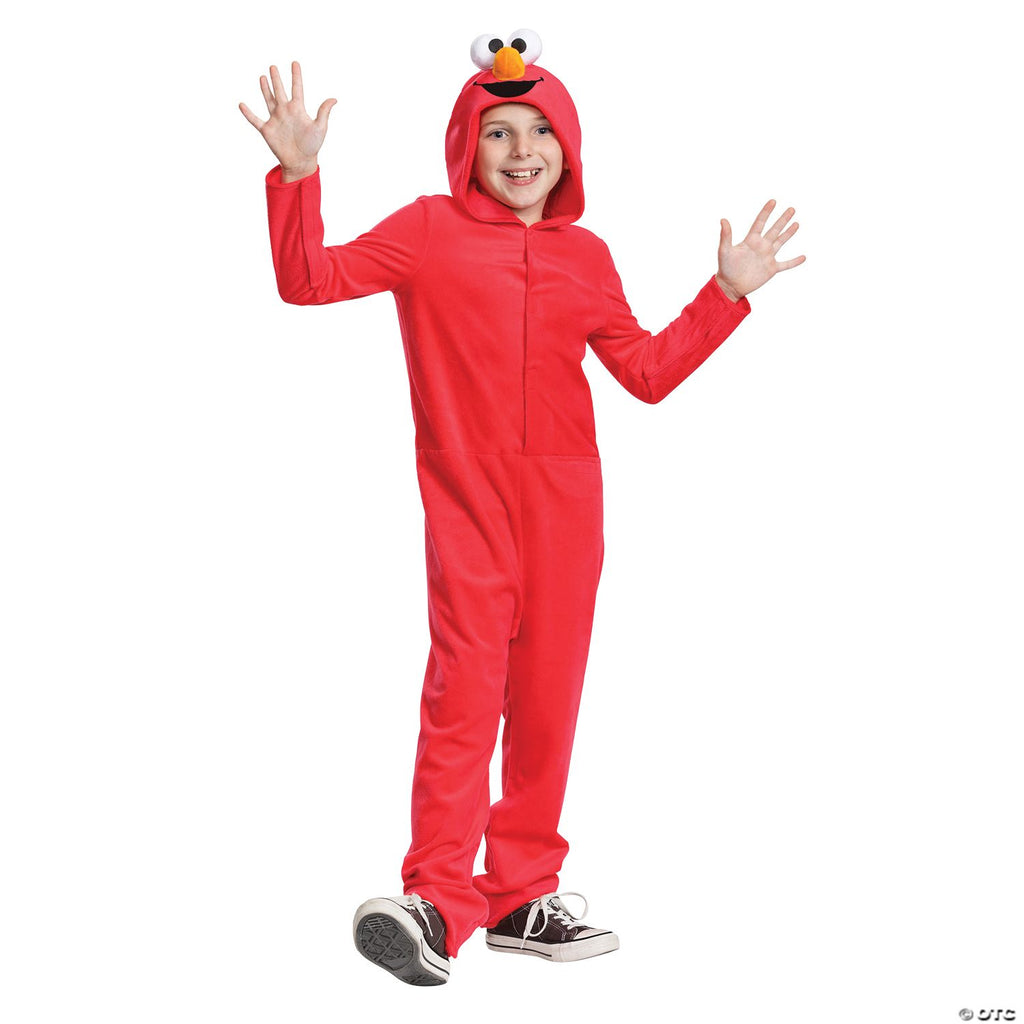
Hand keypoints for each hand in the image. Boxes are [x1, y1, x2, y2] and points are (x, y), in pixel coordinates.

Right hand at [239, 62, 335, 181]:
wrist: (301, 162)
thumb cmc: (312, 146)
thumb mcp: (320, 128)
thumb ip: (324, 112)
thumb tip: (334, 99)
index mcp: (298, 109)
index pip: (297, 88)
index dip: (296, 75)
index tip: (295, 63)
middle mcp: (285, 111)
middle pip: (280, 91)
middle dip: (277, 79)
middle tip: (274, 67)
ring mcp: (275, 119)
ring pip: (268, 100)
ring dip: (265, 89)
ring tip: (263, 77)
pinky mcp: (267, 130)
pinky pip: (255, 120)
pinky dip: (247, 113)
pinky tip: (241, 105)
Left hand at [715, 200, 805, 301]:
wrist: (730, 286)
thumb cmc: (725, 268)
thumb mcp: (725, 251)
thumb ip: (726, 236)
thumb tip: (723, 219)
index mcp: (751, 240)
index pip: (760, 222)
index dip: (766, 212)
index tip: (773, 201)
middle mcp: (761, 246)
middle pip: (774, 230)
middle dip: (783, 219)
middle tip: (792, 209)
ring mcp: (767, 257)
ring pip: (781, 242)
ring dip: (789, 233)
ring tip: (796, 223)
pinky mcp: (771, 269)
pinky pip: (786, 264)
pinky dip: (794, 261)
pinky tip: (804, 257)